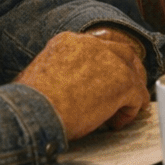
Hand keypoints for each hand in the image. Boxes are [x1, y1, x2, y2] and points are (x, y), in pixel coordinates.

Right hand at [15, 30, 150, 142]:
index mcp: (68, 41)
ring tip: (123, 110)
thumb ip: (58, 73)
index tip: (105, 77)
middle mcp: (91, 44)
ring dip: (131, 91)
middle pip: (121, 52)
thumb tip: (63, 87)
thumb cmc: (28, 104)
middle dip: (126, 71)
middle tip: (125, 91)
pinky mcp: (122, 81)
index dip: (105, 62)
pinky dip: (131, 110)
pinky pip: (136, 95)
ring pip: (132, 72)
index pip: (97, 45)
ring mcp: (110, 61)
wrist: (32, 113)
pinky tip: (118, 122)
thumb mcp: (39, 75)